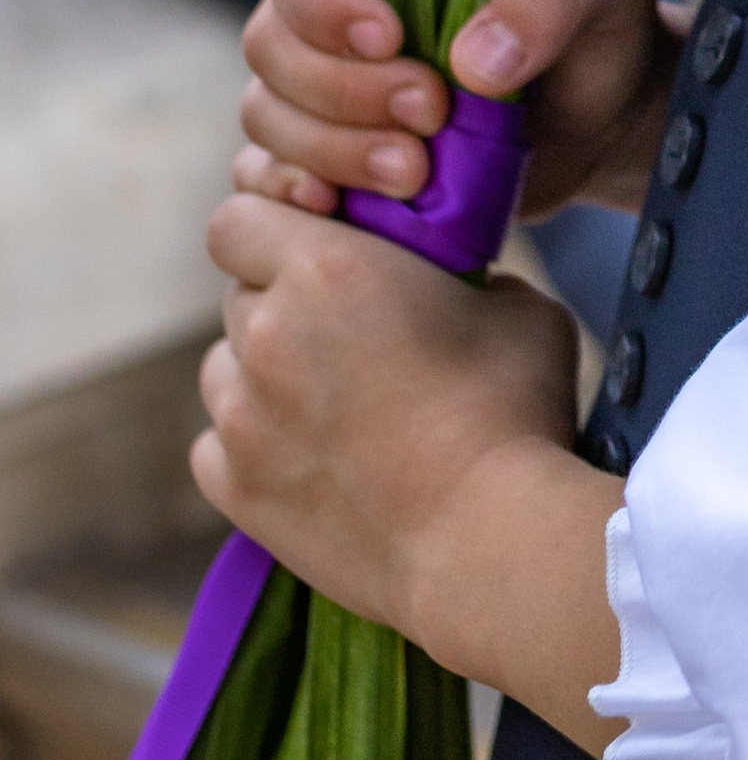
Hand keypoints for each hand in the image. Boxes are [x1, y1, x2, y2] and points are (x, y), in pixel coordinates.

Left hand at [197, 196, 621, 746]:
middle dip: (284, 303)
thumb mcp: (518, 306)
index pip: (238, 217)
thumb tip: (457, 286)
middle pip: (240, 295)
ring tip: (334, 401)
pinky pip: (217, 444)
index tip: (317, 247)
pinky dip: (252, 442)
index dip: (272, 227)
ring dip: (263, 372)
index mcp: (325, 268)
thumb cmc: (514, 411)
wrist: (488, 542)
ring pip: (224, 370)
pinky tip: (314, 455)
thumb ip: (467, 279)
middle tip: (351, 332)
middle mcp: (265, 334)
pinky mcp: (235, 490)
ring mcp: (240, 418)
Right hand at [237, 0, 683, 225]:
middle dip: (342, 87)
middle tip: (431, 111)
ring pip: (267, 114)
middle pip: (271, 41)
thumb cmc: (599, 25)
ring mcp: (322, 87)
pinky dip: (297, 196)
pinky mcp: (331, 159)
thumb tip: (476, 60)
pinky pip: (269, 178)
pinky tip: (343, 211)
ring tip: (418, 172)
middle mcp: (330, 7)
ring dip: (333, 149)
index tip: (390, 36)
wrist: (608, 117)